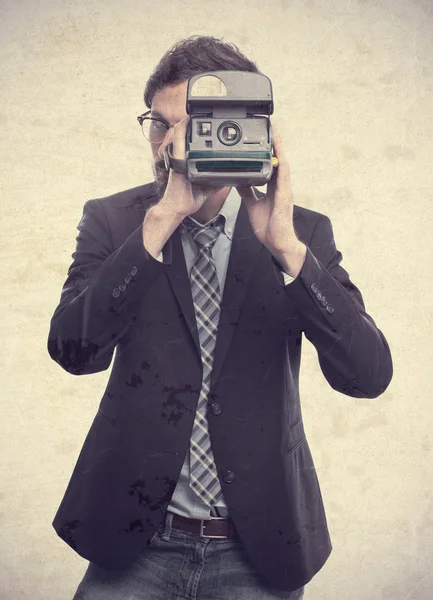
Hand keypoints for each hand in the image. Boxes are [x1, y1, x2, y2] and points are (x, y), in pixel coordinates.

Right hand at [158, 116, 224, 217]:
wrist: (178, 208)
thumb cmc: (188, 197)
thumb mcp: (208, 186)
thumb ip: (217, 179)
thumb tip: (230, 177)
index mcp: (188, 159)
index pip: (192, 139)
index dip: (199, 128)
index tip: (210, 124)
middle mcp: (182, 155)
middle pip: (185, 131)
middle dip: (194, 121)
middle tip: (207, 114)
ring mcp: (178, 156)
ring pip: (180, 131)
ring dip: (189, 121)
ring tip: (198, 112)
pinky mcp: (177, 159)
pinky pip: (178, 139)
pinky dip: (183, 129)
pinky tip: (189, 121)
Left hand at [236, 124, 305, 275]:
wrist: (276, 241)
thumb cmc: (268, 225)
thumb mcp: (252, 204)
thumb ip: (247, 191)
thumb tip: (237, 180)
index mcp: (273, 186)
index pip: (271, 163)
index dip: (268, 149)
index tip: (263, 135)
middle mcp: (280, 185)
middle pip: (278, 158)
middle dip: (274, 141)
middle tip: (270, 124)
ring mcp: (284, 188)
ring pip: (282, 162)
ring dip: (279, 146)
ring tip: (275, 130)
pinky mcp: (285, 194)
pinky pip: (284, 175)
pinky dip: (281, 162)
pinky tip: (279, 152)